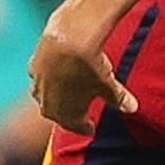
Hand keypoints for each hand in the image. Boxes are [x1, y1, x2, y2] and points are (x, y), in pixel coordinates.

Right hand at [29, 0, 132, 132]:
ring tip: (66, 94)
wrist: (69, 36)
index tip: (91, 128)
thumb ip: (118, 99)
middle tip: (78, 114)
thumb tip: (132, 108)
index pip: (75, 126)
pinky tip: (55, 75)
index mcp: (65, 114)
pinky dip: (48, 80)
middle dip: (68, 115)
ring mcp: (38, 86)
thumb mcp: (108, 85)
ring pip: (45, 97)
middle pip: (58, 114)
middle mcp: (47, 104)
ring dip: (56, 98)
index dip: (85, 127)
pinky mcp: (33, 66)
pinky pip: (40, 79)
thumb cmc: (90, 66)